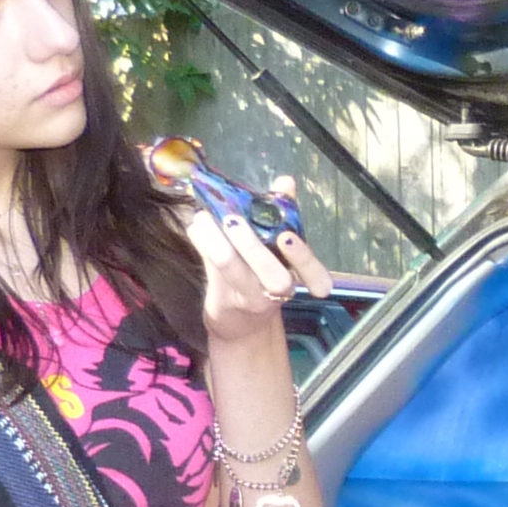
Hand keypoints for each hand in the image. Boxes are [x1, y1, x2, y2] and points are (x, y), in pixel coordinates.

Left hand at [186, 175, 332, 344]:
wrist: (239, 324)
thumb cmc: (260, 276)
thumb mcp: (275, 248)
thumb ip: (282, 213)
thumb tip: (287, 182)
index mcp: (294, 272)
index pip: (312, 270)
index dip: (303, 257)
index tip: (286, 238)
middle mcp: (276, 290)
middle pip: (274, 277)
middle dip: (252, 247)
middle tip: (232, 220)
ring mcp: (249, 298)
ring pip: (234, 271)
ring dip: (216, 242)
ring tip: (204, 218)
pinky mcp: (223, 301)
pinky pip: (212, 270)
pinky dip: (202, 244)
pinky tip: (195, 227)